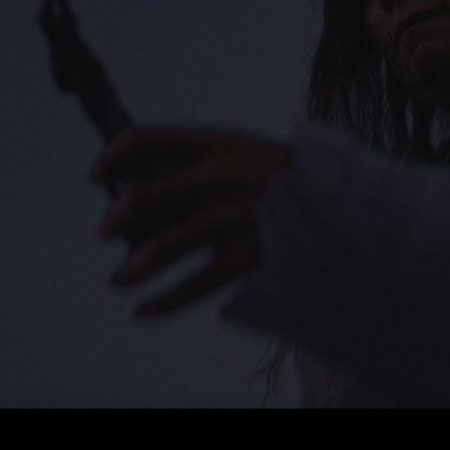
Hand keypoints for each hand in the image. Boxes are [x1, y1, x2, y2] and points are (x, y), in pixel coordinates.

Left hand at [87, 125, 294, 318]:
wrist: (352, 209)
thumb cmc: (291, 182)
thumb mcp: (250, 155)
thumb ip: (204, 165)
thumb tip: (140, 188)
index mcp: (225, 141)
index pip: (152, 138)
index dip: (115, 155)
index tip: (96, 175)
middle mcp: (229, 174)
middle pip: (153, 192)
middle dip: (121, 214)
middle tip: (106, 230)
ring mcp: (242, 215)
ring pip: (170, 242)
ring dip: (137, 265)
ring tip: (119, 279)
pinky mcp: (253, 255)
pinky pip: (197, 285)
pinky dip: (165, 301)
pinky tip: (142, 311)